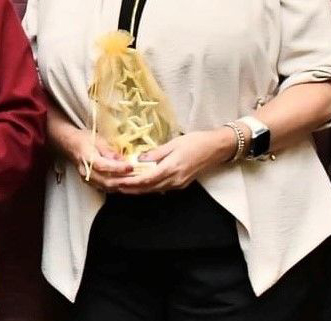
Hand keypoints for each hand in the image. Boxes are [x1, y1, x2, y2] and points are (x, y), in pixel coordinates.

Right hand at [62, 128, 132, 191]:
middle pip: (106, 181)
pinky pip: (104, 188)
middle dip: (123, 180)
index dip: (118, 168)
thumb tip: (122, 160)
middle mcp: (86, 171)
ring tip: (134, 182)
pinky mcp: (90, 183)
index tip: (131, 167)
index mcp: (87, 158)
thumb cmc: (85, 139)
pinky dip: (116, 187)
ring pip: (106, 187)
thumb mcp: (98, 140)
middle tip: (137, 177)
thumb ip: (110, 151)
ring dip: (121, 186)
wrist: (71, 144)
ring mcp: (87, 179)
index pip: (103, 166)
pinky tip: (125, 184)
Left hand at [116, 127, 236, 194]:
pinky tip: (141, 184)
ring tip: (123, 186)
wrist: (216, 148)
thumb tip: (139, 159)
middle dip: (130, 189)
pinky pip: (161, 188)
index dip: (131, 183)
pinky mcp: (181, 184)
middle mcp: (174, 180)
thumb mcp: (174, 143)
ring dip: (138, 189)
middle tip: (114, 186)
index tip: (118, 182)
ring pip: (154, 190)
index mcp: (171, 168)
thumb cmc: (196, 142)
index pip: (146, 180)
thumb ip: (156, 153)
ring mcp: (178, 184)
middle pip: (148, 188)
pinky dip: (149, 187)